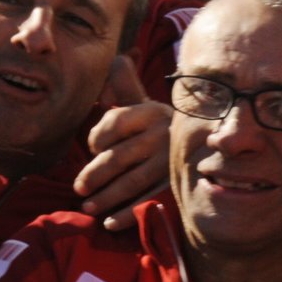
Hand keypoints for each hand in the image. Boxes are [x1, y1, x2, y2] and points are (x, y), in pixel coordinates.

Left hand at [75, 56, 169, 230]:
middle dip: (94, 175)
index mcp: (151, 112)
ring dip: (106, 198)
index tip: (91, 148)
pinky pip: (150, 202)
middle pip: (118, 156)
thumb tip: (116, 58)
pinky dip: (128, 216)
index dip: (98, 135)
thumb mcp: (144, 104)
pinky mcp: (177, 186)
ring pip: (131, 182)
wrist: (202, 146)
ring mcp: (171, 162)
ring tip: (88, 208)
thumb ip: (126, 84)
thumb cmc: (157, 127)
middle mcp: (162, 136)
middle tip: (79, 189)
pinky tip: (110, 224)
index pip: (116, 120)